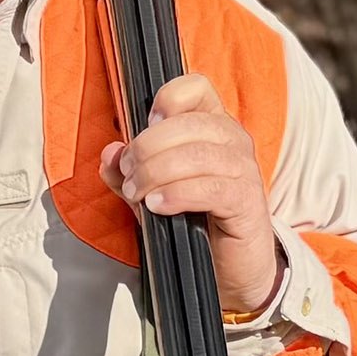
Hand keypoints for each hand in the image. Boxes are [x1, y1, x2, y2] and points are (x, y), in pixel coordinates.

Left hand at [99, 72, 280, 316]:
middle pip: (190, 123)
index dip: (167, 100)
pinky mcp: (247, 202)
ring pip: (199, 154)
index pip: (196, 88)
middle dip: (148, 147)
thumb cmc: (193, 220)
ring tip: (140, 193)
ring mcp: (244, 170)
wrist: (229, 267)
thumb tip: (109, 153)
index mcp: (212, 125)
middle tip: (129, 173)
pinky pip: (212, 187)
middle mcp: (233, 140)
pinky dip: (178, 193)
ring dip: (158, 172)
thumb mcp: (150, 191)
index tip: (144, 126)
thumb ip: (127, 172)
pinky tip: (158, 205)